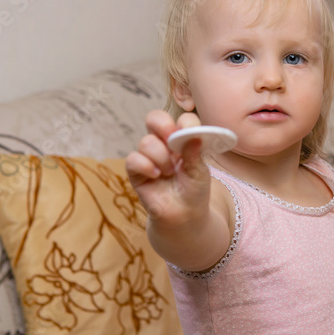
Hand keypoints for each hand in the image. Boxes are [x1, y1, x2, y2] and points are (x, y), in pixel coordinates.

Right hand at [125, 110, 209, 227]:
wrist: (184, 215)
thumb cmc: (194, 189)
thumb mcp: (200, 171)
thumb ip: (195, 153)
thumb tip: (194, 135)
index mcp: (183, 140)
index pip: (182, 120)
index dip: (186, 123)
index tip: (192, 133)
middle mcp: (164, 144)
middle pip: (154, 118)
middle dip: (163, 125)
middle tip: (172, 139)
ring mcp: (149, 157)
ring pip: (146, 142)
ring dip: (160, 157)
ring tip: (170, 172)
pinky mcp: (136, 172)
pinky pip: (133, 159)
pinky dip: (145, 166)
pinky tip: (156, 176)